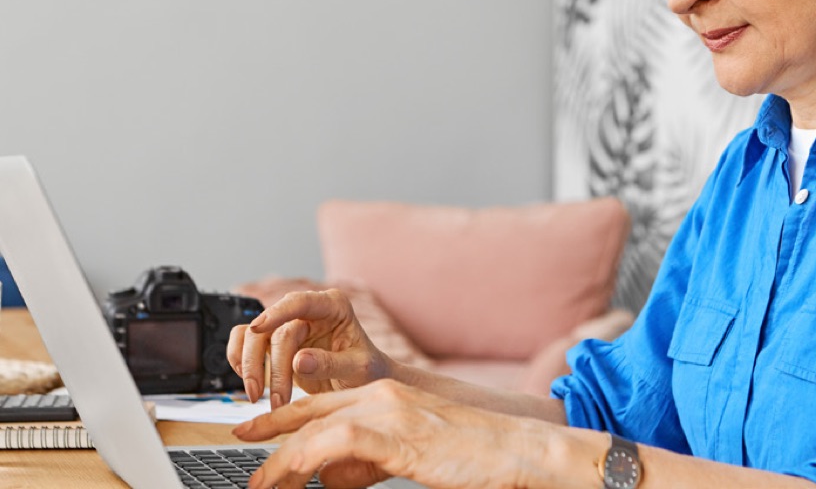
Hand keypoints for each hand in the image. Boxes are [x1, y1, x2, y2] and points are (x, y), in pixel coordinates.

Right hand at [227, 288, 387, 407]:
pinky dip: (240, 360)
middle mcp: (308, 312)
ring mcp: (289, 325)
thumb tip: (299, 360)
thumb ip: (332, 363)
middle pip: (272, 328)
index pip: (301, 301)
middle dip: (264, 364)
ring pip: (252, 335)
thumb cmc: (366, 369)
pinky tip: (249, 382)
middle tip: (263, 396)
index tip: (259, 327)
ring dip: (249, 366)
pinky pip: (245, 343)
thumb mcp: (359, 368)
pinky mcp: (274, 342)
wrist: (362, 381)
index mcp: (333, 306)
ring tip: (257, 396)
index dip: (278, 312)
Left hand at [232, 379, 563, 488]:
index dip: (285, 417)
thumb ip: (373, 458)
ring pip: (314, 429)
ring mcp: (388, 409)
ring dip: (280, 462)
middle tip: (241, 453)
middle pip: (311, 411)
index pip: (325, 402)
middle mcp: (383, 394)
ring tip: (260, 486)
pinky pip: (331, 444)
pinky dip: (300, 463)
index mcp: (389, 395)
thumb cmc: (474, 457)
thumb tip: (335, 477)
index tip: (253, 430)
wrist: (515, 450)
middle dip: (270, 432)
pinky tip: (284, 479)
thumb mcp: (413, 454)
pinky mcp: (393, 431)